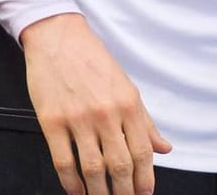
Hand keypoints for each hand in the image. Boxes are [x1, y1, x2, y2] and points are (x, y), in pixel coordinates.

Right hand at [20, 13, 169, 194]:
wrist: (59, 38)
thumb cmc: (94, 61)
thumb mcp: (127, 87)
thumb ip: (145, 121)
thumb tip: (164, 148)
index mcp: (129, 104)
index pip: (142, 151)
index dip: (145, 178)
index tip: (144, 194)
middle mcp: (106, 113)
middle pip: (119, 164)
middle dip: (124, 191)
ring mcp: (78, 119)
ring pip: (92, 168)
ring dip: (99, 192)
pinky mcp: (52, 122)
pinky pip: (63, 161)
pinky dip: (71, 183)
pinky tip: (76, 192)